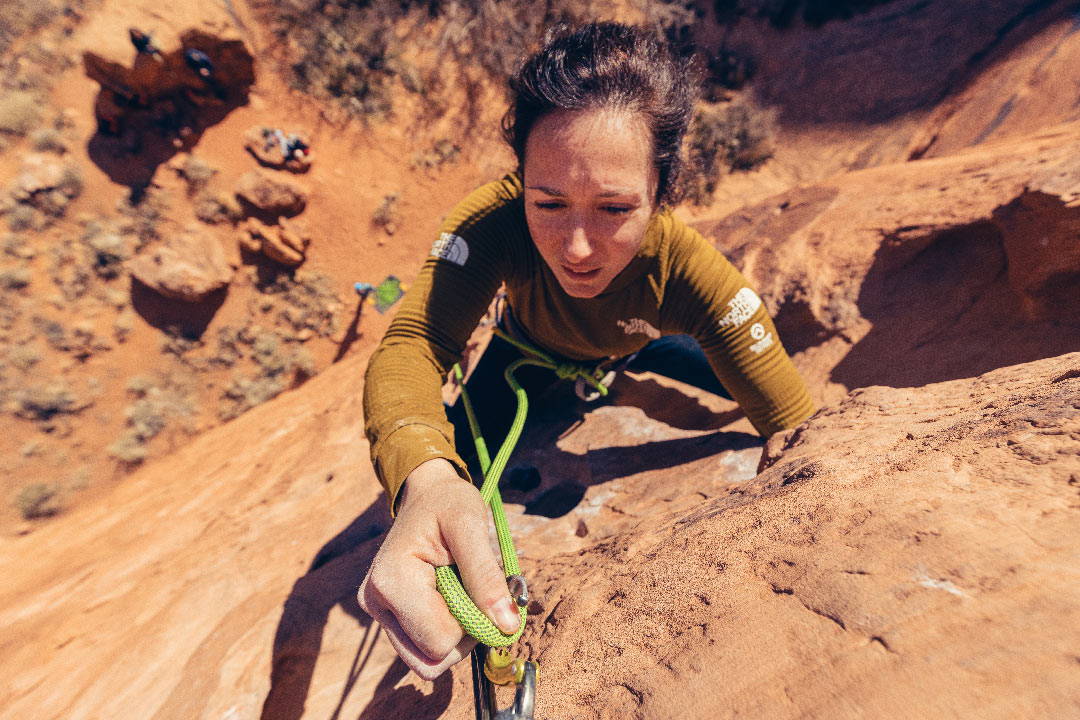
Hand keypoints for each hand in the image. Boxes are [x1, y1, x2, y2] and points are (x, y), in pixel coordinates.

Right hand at [358, 458, 520, 679]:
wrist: (427, 494)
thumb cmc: (448, 503)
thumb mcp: (471, 526)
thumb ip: (487, 576)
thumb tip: (507, 626)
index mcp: (391, 580)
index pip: (439, 640)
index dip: (472, 622)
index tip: (481, 587)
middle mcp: (376, 602)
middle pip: (431, 660)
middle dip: (463, 634)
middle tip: (472, 591)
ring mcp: (379, 613)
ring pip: (427, 661)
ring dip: (456, 636)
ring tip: (461, 593)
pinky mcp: (389, 617)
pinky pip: (423, 649)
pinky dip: (447, 632)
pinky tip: (451, 599)